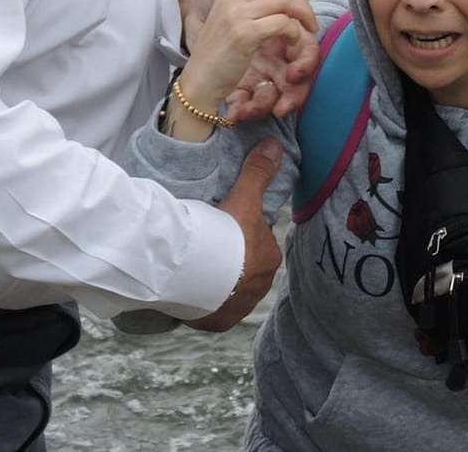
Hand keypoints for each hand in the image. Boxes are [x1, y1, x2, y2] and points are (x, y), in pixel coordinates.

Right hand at [176, 0, 317, 127]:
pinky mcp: (245, 33)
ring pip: (286, 2)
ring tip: (304, 32)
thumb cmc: (220, 53)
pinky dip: (294, 32)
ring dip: (303, 17)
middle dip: (302, 5)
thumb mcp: (232, 17)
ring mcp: (237, 13)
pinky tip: (291, 43)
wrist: (200, 81)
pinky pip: (283, 23)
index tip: (299, 13)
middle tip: (309, 23)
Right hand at [186, 140, 285, 331]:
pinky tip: (191, 292)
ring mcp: (239, 307)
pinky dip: (204, 303)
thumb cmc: (223, 235)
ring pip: (229, 290)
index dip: (238, 236)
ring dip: (217, 282)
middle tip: (204, 248)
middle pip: (243, 268)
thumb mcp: (242, 199)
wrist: (195, 273)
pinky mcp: (218, 322)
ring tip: (194, 269)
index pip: (256, 244)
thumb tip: (276, 145)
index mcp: (269, 259)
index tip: (219, 230)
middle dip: (229, 262)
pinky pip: (213, 311)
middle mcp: (260, 287)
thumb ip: (258, 173)